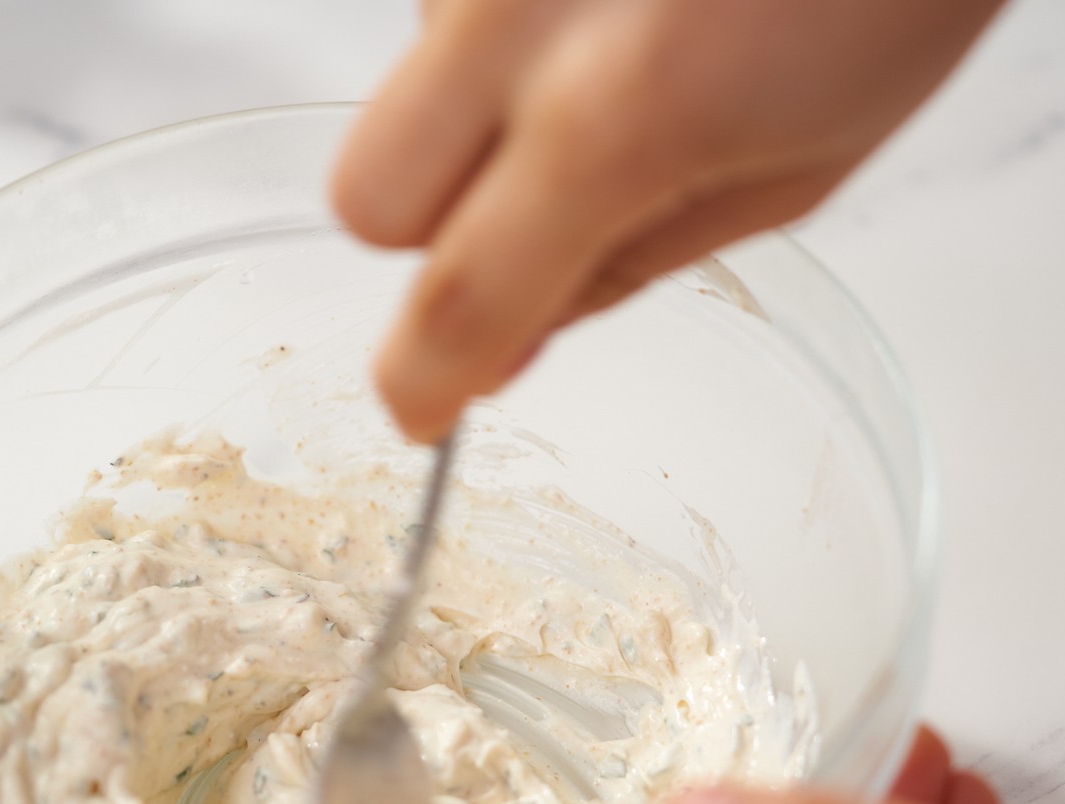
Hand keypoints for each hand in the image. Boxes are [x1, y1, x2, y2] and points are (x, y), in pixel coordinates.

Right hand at [336, 0, 1006, 440]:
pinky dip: (506, 34)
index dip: (424, 378)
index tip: (422, 407)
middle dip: (426, 233)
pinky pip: (445, 11)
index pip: (461, 297)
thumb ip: (620, 270)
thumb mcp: (790, 172)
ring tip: (617, 55)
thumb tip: (506, 352)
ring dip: (479, 112)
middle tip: (530, 211)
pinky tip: (599, 5)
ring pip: (409, 87)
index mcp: (621, 110)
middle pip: (369, 195)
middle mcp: (521, 7)